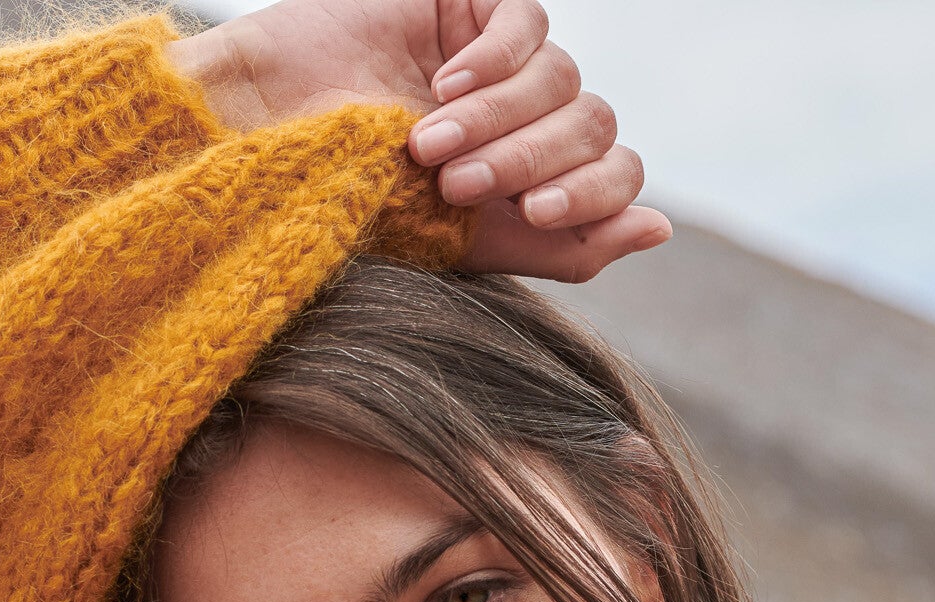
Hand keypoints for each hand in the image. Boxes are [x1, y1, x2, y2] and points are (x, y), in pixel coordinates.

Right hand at [167, 0, 670, 282]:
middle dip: (531, 157)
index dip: (595, 192)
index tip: (537, 211)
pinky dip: (495, 61)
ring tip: (429, 143)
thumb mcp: (474, 245)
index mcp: (532, 180)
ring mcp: (500, 60)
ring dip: (500, 119)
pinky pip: (529, 23)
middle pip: (595, 123)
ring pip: (565, 78)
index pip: (615, 173)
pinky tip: (444, 86)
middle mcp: (526, 120)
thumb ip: (570, 245)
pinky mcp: (470, 5)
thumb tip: (659, 227)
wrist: (275, 148)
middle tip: (458, 182)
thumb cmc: (361, 208)